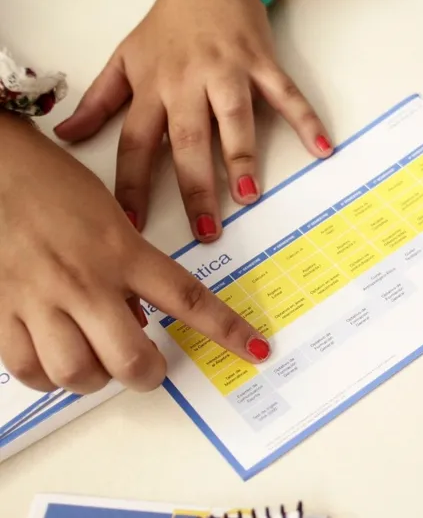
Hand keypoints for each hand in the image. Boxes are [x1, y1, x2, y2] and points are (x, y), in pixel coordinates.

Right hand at [0, 114, 270, 394]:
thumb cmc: (52, 185)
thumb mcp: (109, 219)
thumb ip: (129, 269)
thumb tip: (138, 319)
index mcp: (123, 251)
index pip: (188, 299)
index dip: (227, 331)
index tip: (255, 351)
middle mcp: (86, 280)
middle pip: (131, 360)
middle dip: (146, 374)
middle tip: (145, 365)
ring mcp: (40, 299)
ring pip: (77, 374)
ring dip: (95, 377)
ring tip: (95, 359)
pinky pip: (27, 369)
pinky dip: (47, 376)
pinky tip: (55, 359)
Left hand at [54, 0, 332, 241]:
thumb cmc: (168, 27)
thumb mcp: (125, 59)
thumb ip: (99, 100)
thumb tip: (67, 134)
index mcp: (153, 87)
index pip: (137, 143)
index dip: (132, 185)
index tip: (133, 223)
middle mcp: (187, 82)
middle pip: (188, 140)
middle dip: (195, 186)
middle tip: (205, 228)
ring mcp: (227, 71)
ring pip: (234, 118)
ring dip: (241, 156)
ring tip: (248, 196)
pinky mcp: (262, 63)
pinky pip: (285, 94)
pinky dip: (306, 120)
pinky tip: (321, 148)